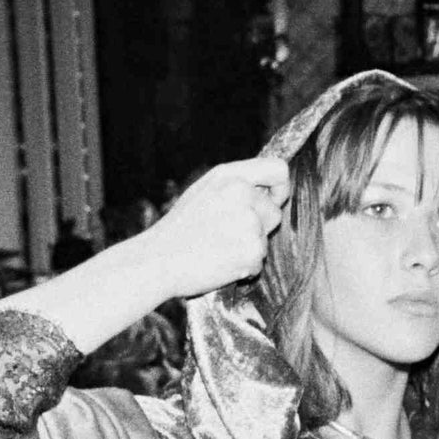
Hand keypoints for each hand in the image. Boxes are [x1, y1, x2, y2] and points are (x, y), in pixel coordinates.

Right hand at [147, 157, 290, 298]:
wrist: (157, 260)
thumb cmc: (179, 228)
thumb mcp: (204, 190)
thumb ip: (236, 185)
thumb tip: (268, 189)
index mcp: (230, 176)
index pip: (279, 169)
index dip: (280, 187)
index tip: (273, 200)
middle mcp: (243, 194)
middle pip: (274, 212)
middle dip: (259, 225)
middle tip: (227, 234)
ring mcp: (249, 223)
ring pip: (265, 240)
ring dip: (248, 248)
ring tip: (218, 248)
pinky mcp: (252, 251)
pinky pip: (259, 262)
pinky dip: (244, 268)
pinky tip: (220, 262)